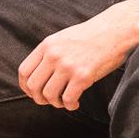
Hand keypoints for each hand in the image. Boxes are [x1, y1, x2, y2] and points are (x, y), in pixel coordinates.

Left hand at [16, 14, 132, 110]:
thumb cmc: (91, 37)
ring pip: (49, 95)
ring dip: (56, 103)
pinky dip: (70, 105)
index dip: (26, 87)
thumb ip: (49, 54)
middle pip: (33, 86)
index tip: (34, 93)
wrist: (114, 31)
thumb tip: (39, 76)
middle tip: (50, 101)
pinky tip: (75, 103)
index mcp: (47, 45)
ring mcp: (67, 65)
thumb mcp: (62, 39)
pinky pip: (68, 99)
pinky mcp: (83, 76)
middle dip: (39, 99)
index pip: (24, 71)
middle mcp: (54, 55)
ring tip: (65, 101)